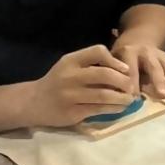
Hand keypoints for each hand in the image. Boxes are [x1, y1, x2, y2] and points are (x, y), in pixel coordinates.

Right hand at [22, 45, 137, 127]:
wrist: (33, 102)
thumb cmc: (58, 82)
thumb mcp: (70, 66)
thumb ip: (91, 64)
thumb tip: (125, 70)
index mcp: (70, 61)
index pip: (98, 52)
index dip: (116, 61)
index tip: (126, 70)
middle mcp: (69, 76)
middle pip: (104, 74)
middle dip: (123, 81)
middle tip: (131, 87)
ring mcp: (70, 95)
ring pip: (104, 95)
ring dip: (122, 98)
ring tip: (130, 99)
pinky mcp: (72, 112)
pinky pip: (99, 109)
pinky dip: (114, 108)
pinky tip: (120, 108)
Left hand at [116, 39, 164, 101]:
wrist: (135, 40)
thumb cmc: (120, 57)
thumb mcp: (112, 62)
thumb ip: (116, 75)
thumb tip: (119, 94)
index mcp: (129, 52)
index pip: (131, 68)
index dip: (132, 82)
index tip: (134, 97)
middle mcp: (147, 52)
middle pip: (154, 67)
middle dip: (159, 81)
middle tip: (163, 96)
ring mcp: (160, 54)